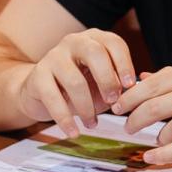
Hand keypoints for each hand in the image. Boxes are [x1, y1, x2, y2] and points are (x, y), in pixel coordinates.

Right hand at [17, 29, 136, 135]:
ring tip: (92, 124)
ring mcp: (53, 56)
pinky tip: (73, 132)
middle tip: (112, 103)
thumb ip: (118, 85)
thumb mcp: (102, 83)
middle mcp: (74, 42)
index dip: (124, 64)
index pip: (114, 43)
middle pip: (95, 53)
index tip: (129, 87)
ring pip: (75, 80)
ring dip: (87, 107)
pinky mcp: (38, 75)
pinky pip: (53, 98)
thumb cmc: (80, 86)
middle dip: (107, 80)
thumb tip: (134, 95)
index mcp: (94, 39)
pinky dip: (65, 119)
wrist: (40, 91)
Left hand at [113, 61, 171, 164]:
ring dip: (156, 137)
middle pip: (157, 106)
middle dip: (135, 118)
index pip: (155, 83)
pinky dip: (163, 154)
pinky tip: (152, 156)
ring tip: (155, 139)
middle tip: (127, 126)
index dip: (131, 97)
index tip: (118, 106)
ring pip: (170, 128)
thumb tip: (140, 80)